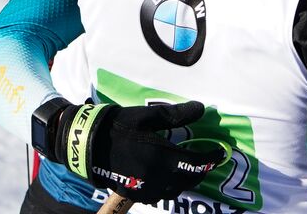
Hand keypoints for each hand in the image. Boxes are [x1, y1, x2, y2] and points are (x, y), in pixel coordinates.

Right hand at [42, 100, 226, 202]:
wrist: (86, 144)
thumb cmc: (118, 126)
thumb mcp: (148, 116)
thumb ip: (177, 115)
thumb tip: (202, 109)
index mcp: (161, 156)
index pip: (196, 163)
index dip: (212, 159)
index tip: (220, 153)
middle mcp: (155, 176)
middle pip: (188, 180)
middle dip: (201, 171)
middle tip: (206, 161)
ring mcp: (143, 188)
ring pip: (174, 191)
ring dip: (185, 181)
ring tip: (188, 169)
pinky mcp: (132, 193)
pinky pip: (157, 196)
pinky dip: (168, 188)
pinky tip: (167, 177)